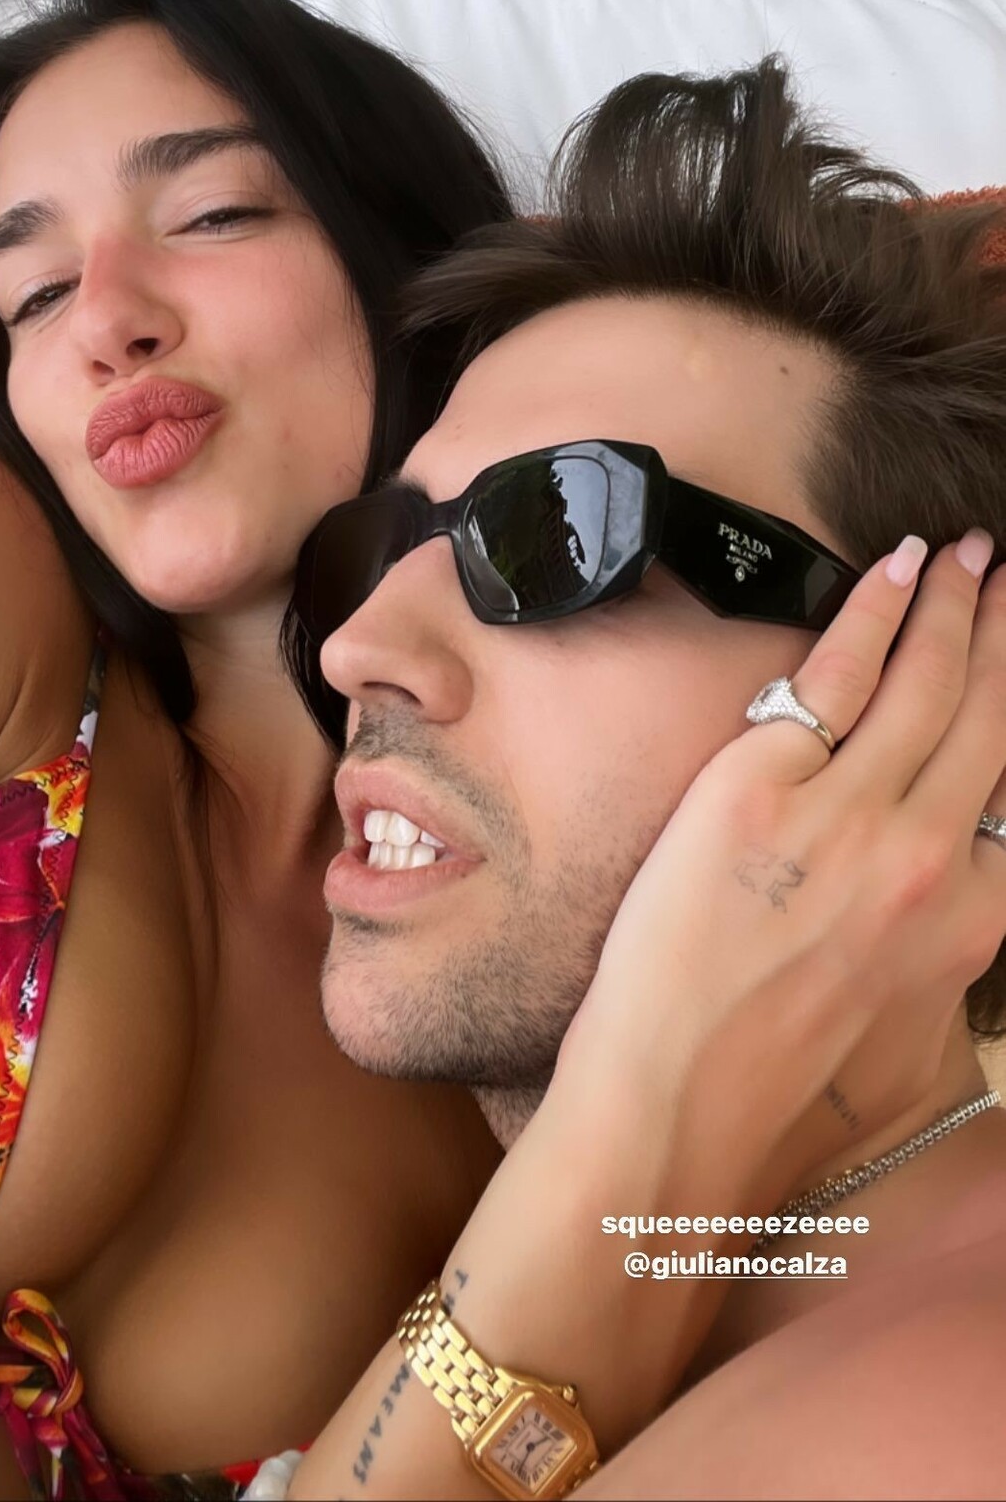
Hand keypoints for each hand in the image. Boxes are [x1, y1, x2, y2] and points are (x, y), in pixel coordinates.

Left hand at [554, 530, 1005, 1191]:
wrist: (680, 1099)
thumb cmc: (785, 1078)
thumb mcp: (913, 1030)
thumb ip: (950, 949)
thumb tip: (959, 887)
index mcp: (973, 917)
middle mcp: (930, 855)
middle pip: (990, 715)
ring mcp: (851, 815)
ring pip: (927, 680)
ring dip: (957, 605)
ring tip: (974, 556)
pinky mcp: (763, 784)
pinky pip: (840, 673)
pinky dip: (879, 610)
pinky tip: (900, 568)